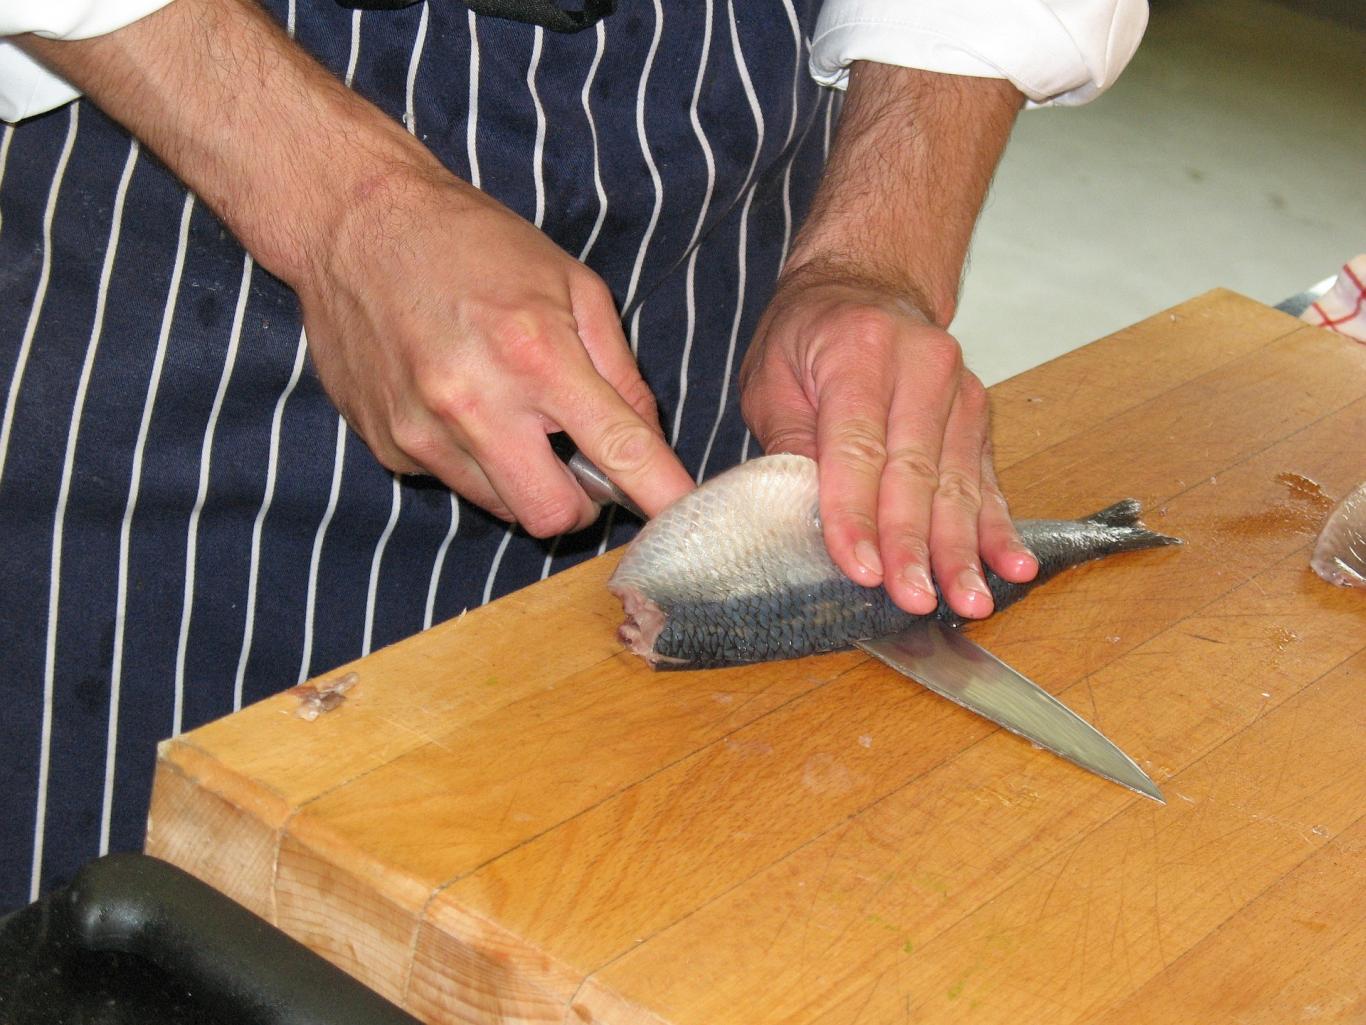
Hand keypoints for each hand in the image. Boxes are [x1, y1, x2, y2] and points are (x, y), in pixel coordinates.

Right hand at [296, 168, 693, 534]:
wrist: (355, 224)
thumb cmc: (474, 243)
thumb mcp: (571, 284)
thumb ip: (619, 369)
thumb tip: (647, 439)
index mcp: (537, 355)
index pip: (618, 451)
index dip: (661, 493)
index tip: (682, 514)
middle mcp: (477, 405)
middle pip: (551, 516)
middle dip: (577, 502)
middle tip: (577, 460)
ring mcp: (424, 432)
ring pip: (501, 507)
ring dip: (522, 479)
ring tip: (509, 413)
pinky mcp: (389, 445)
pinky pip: (452, 483)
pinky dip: (471, 460)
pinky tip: (458, 403)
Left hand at [740, 267, 1036, 617]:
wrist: (866, 283)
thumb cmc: (808, 336)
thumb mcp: (772, 378)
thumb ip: (789, 443)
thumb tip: (802, 515)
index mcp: (859, 352)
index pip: (858, 449)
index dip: (857, 515)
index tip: (862, 570)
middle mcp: (921, 367)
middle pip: (916, 473)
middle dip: (915, 545)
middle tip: (915, 600)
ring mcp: (959, 391)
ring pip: (958, 484)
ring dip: (963, 550)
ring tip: (969, 602)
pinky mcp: (979, 416)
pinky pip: (988, 480)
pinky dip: (998, 528)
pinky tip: (1014, 567)